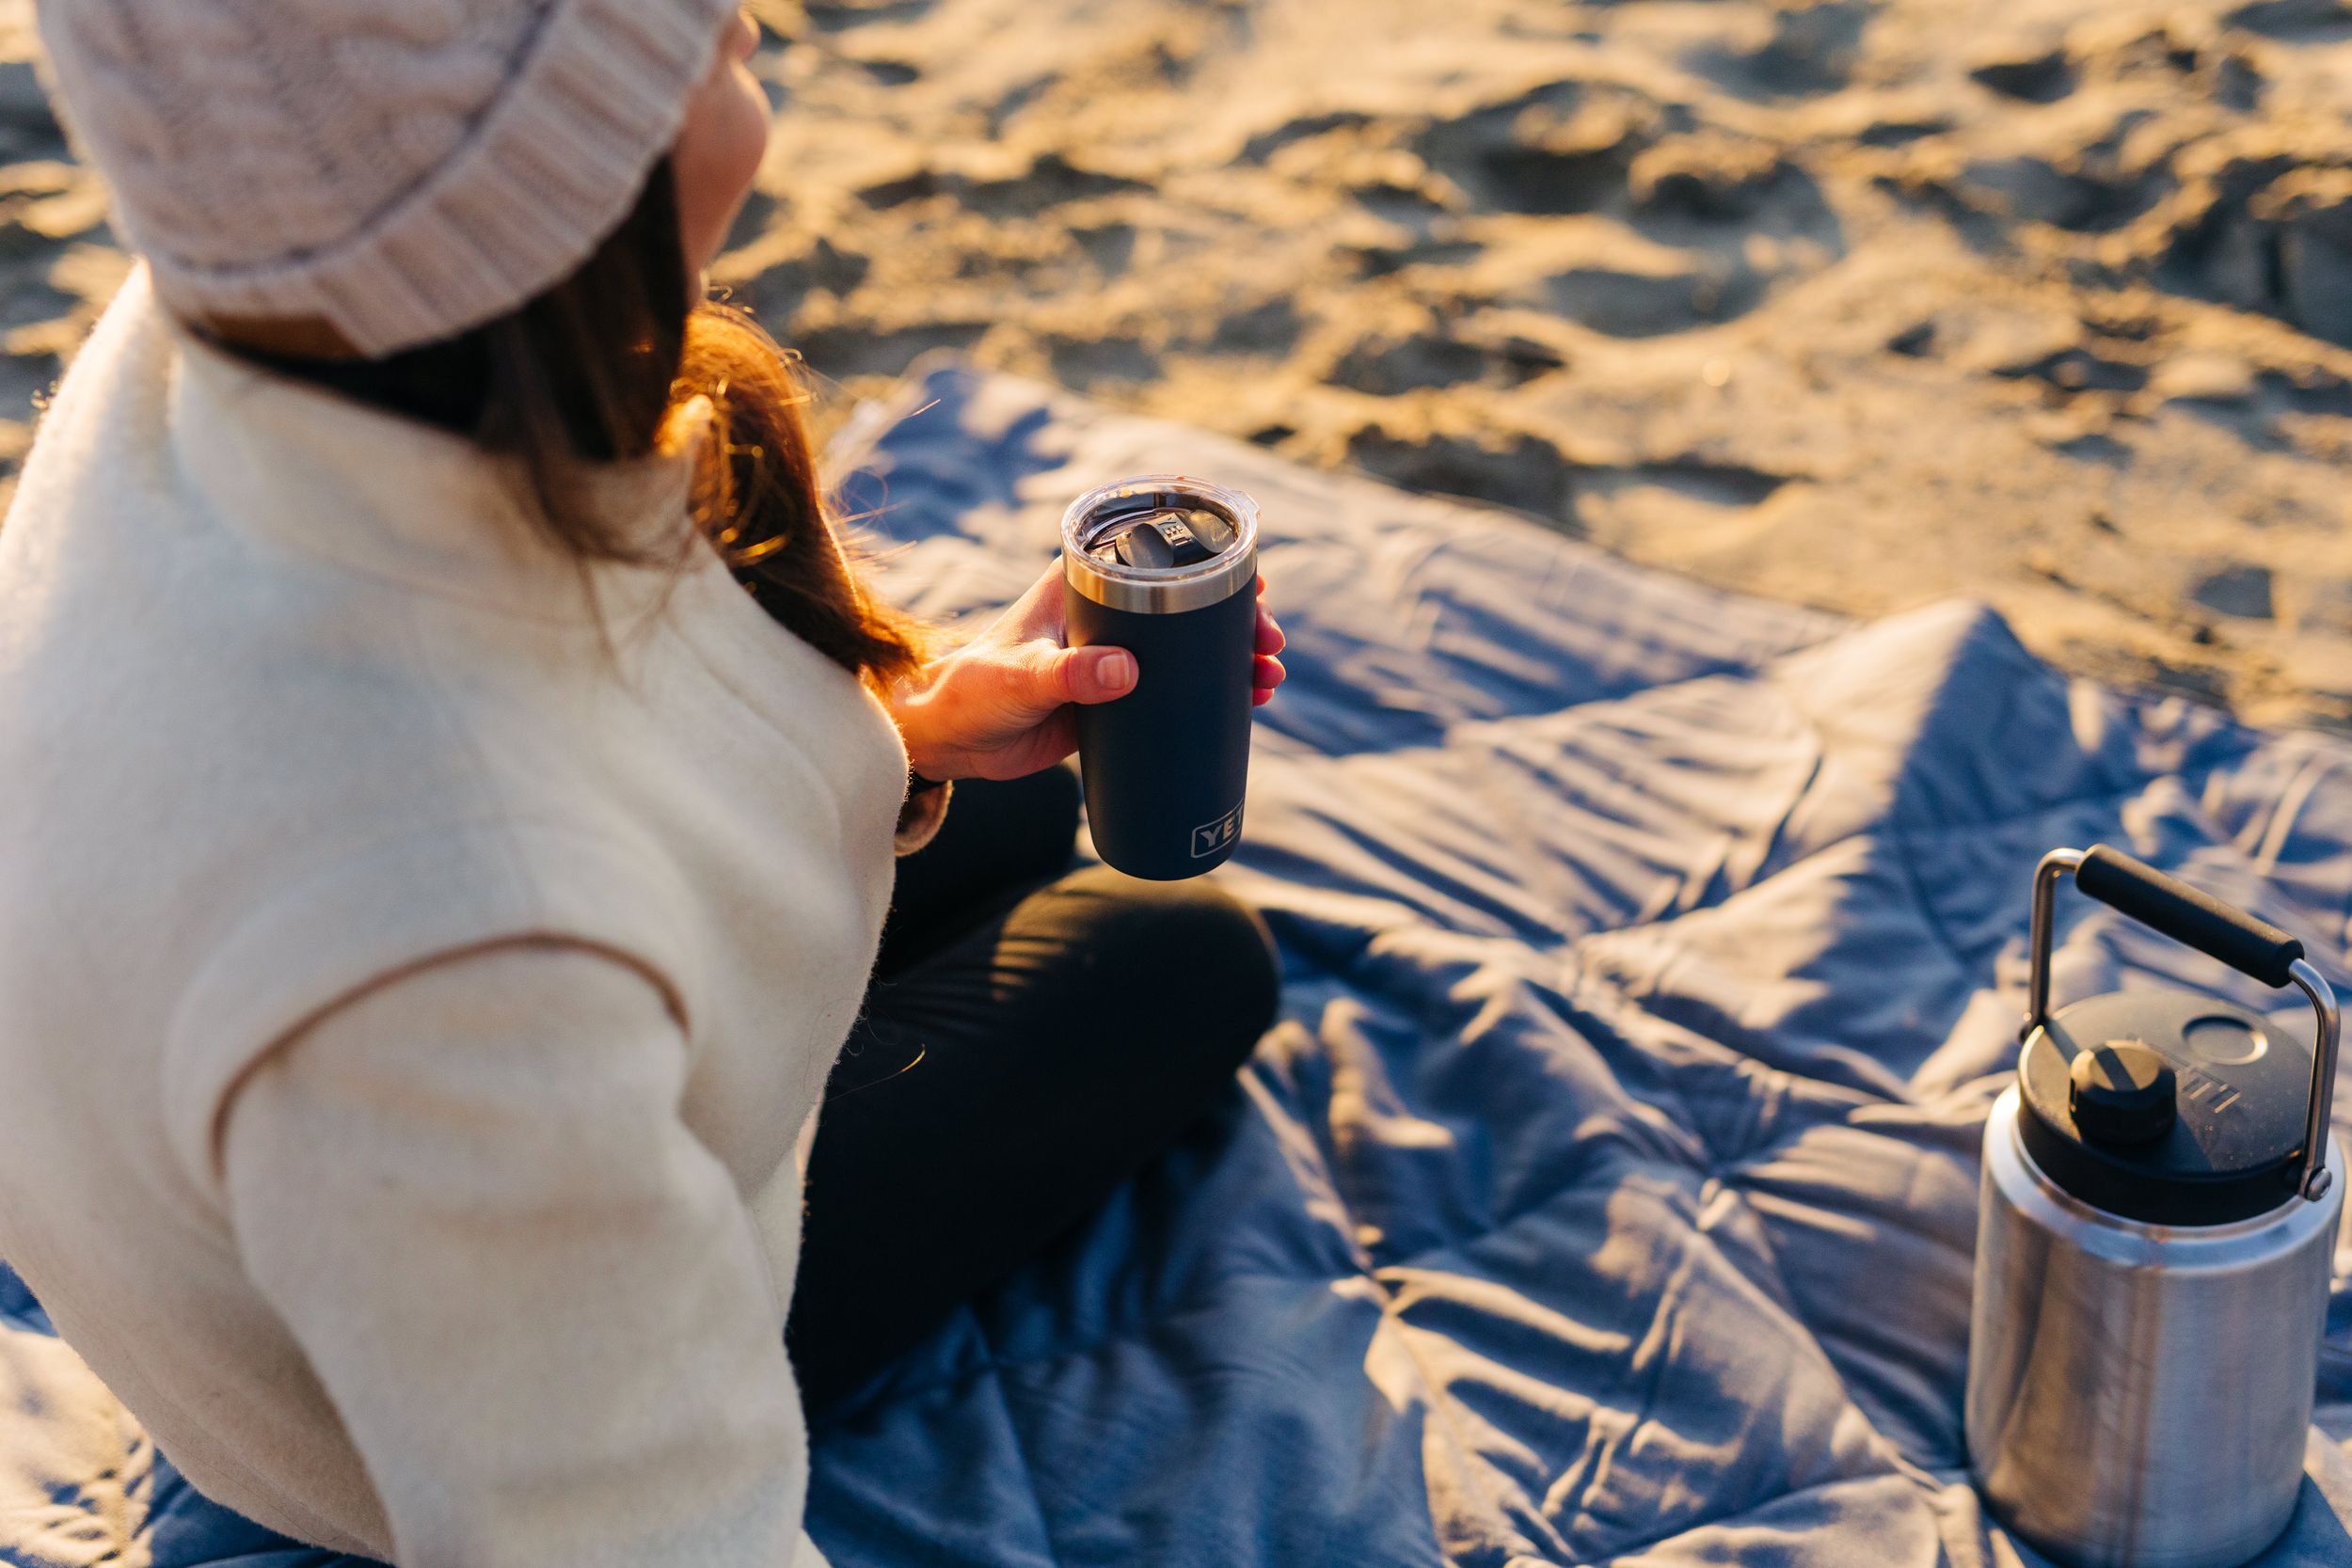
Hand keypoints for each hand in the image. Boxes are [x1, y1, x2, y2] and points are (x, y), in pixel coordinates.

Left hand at [885, 561, 1287, 781]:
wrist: (952, 738)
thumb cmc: (972, 691)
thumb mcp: (1021, 678)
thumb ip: (1068, 674)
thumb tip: (1127, 672)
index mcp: (1082, 584)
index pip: (1157, 553)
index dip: (1212, 558)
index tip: (1252, 580)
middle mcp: (1107, 613)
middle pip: (1189, 603)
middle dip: (1237, 619)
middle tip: (1268, 643)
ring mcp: (1117, 656)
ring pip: (1191, 647)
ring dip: (1234, 658)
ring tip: (1267, 680)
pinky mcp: (1118, 697)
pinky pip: (1177, 689)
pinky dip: (1213, 694)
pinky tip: (1248, 705)